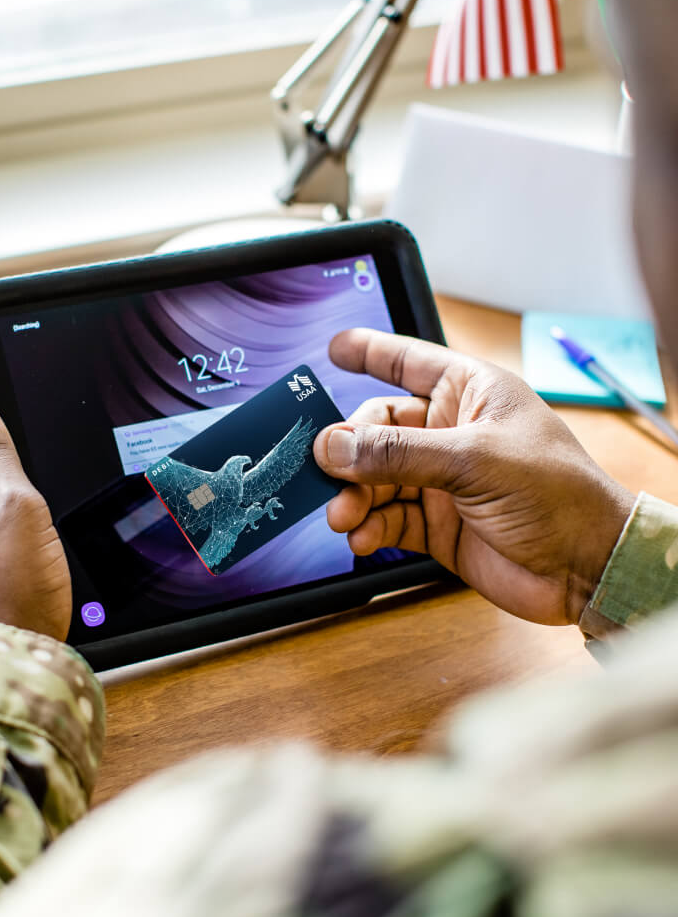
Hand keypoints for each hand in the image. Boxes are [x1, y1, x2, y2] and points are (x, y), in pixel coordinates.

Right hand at [314, 329, 635, 625]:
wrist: (586, 567)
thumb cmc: (558, 494)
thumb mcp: (474, 460)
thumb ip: (399, 453)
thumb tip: (335, 447)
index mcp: (471, 394)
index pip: (410, 362)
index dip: (371, 352)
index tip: (334, 349)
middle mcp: (452, 433)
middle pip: (378, 429)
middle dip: (350, 451)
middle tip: (329, 471)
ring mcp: (443, 481)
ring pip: (376, 479)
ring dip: (354, 497)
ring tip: (343, 516)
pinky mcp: (437, 526)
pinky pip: (387, 519)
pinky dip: (369, 527)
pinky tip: (362, 536)